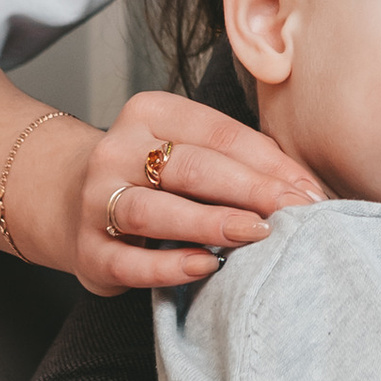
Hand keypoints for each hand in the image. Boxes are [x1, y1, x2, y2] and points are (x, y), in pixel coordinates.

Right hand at [50, 90, 318, 295]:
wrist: (70, 199)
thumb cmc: (154, 176)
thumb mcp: (189, 150)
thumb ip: (239, 161)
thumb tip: (308, 189)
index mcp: (150, 113)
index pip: (219, 133)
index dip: (270, 162)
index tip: (310, 192)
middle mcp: (117, 150)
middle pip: (192, 167)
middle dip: (250, 189)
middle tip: (296, 212)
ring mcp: (97, 200)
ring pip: (155, 210)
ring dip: (211, 222)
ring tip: (257, 233)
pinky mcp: (88, 249)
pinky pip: (128, 261)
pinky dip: (168, 265)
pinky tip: (205, 267)